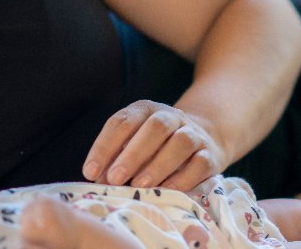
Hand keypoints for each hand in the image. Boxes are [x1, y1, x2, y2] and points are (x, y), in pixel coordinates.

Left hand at [84, 100, 223, 190]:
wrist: (204, 139)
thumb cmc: (156, 148)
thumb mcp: (133, 145)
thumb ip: (115, 160)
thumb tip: (98, 182)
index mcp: (146, 110)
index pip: (122, 121)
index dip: (104, 146)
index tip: (90, 172)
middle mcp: (171, 117)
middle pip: (155, 127)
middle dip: (132, 154)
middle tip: (115, 178)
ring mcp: (194, 134)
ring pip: (180, 143)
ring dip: (158, 165)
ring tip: (140, 185)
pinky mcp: (210, 155)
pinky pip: (200, 164)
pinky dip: (184, 178)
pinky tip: (167, 191)